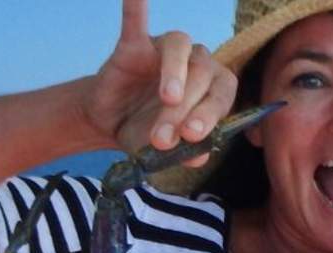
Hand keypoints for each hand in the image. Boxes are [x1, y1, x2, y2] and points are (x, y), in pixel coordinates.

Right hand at [82, 0, 237, 164]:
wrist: (109, 121)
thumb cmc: (147, 131)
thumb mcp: (165, 151)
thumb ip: (184, 152)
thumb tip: (199, 157)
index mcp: (211, 88)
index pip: (222, 94)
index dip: (211, 114)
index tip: (194, 136)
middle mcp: (196, 63)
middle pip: (202, 75)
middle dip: (185, 109)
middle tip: (165, 137)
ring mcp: (165, 50)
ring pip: (180, 48)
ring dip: (175, 72)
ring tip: (168, 98)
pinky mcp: (134, 43)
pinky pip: (136, 21)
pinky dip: (136, 7)